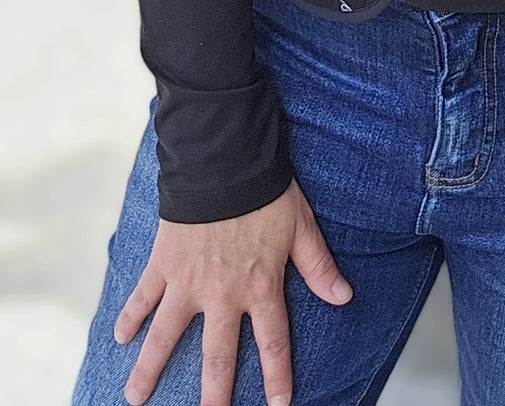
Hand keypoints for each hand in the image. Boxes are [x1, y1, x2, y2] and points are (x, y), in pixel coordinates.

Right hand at [113, 178, 351, 405]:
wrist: (225, 163)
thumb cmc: (266, 191)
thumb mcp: (301, 228)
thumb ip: (318, 266)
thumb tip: (344, 297)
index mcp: (260, 286)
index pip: (272, 342)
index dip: (276, 376)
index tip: (277, 405)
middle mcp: (223, 294)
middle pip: (217, 357)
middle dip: (213, 396)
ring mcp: (188, 283)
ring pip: (166, 337)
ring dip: (150, 370)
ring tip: (136, 399)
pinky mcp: (163, 264)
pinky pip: (142, 297)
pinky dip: (129, 317)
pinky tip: (119, 338)